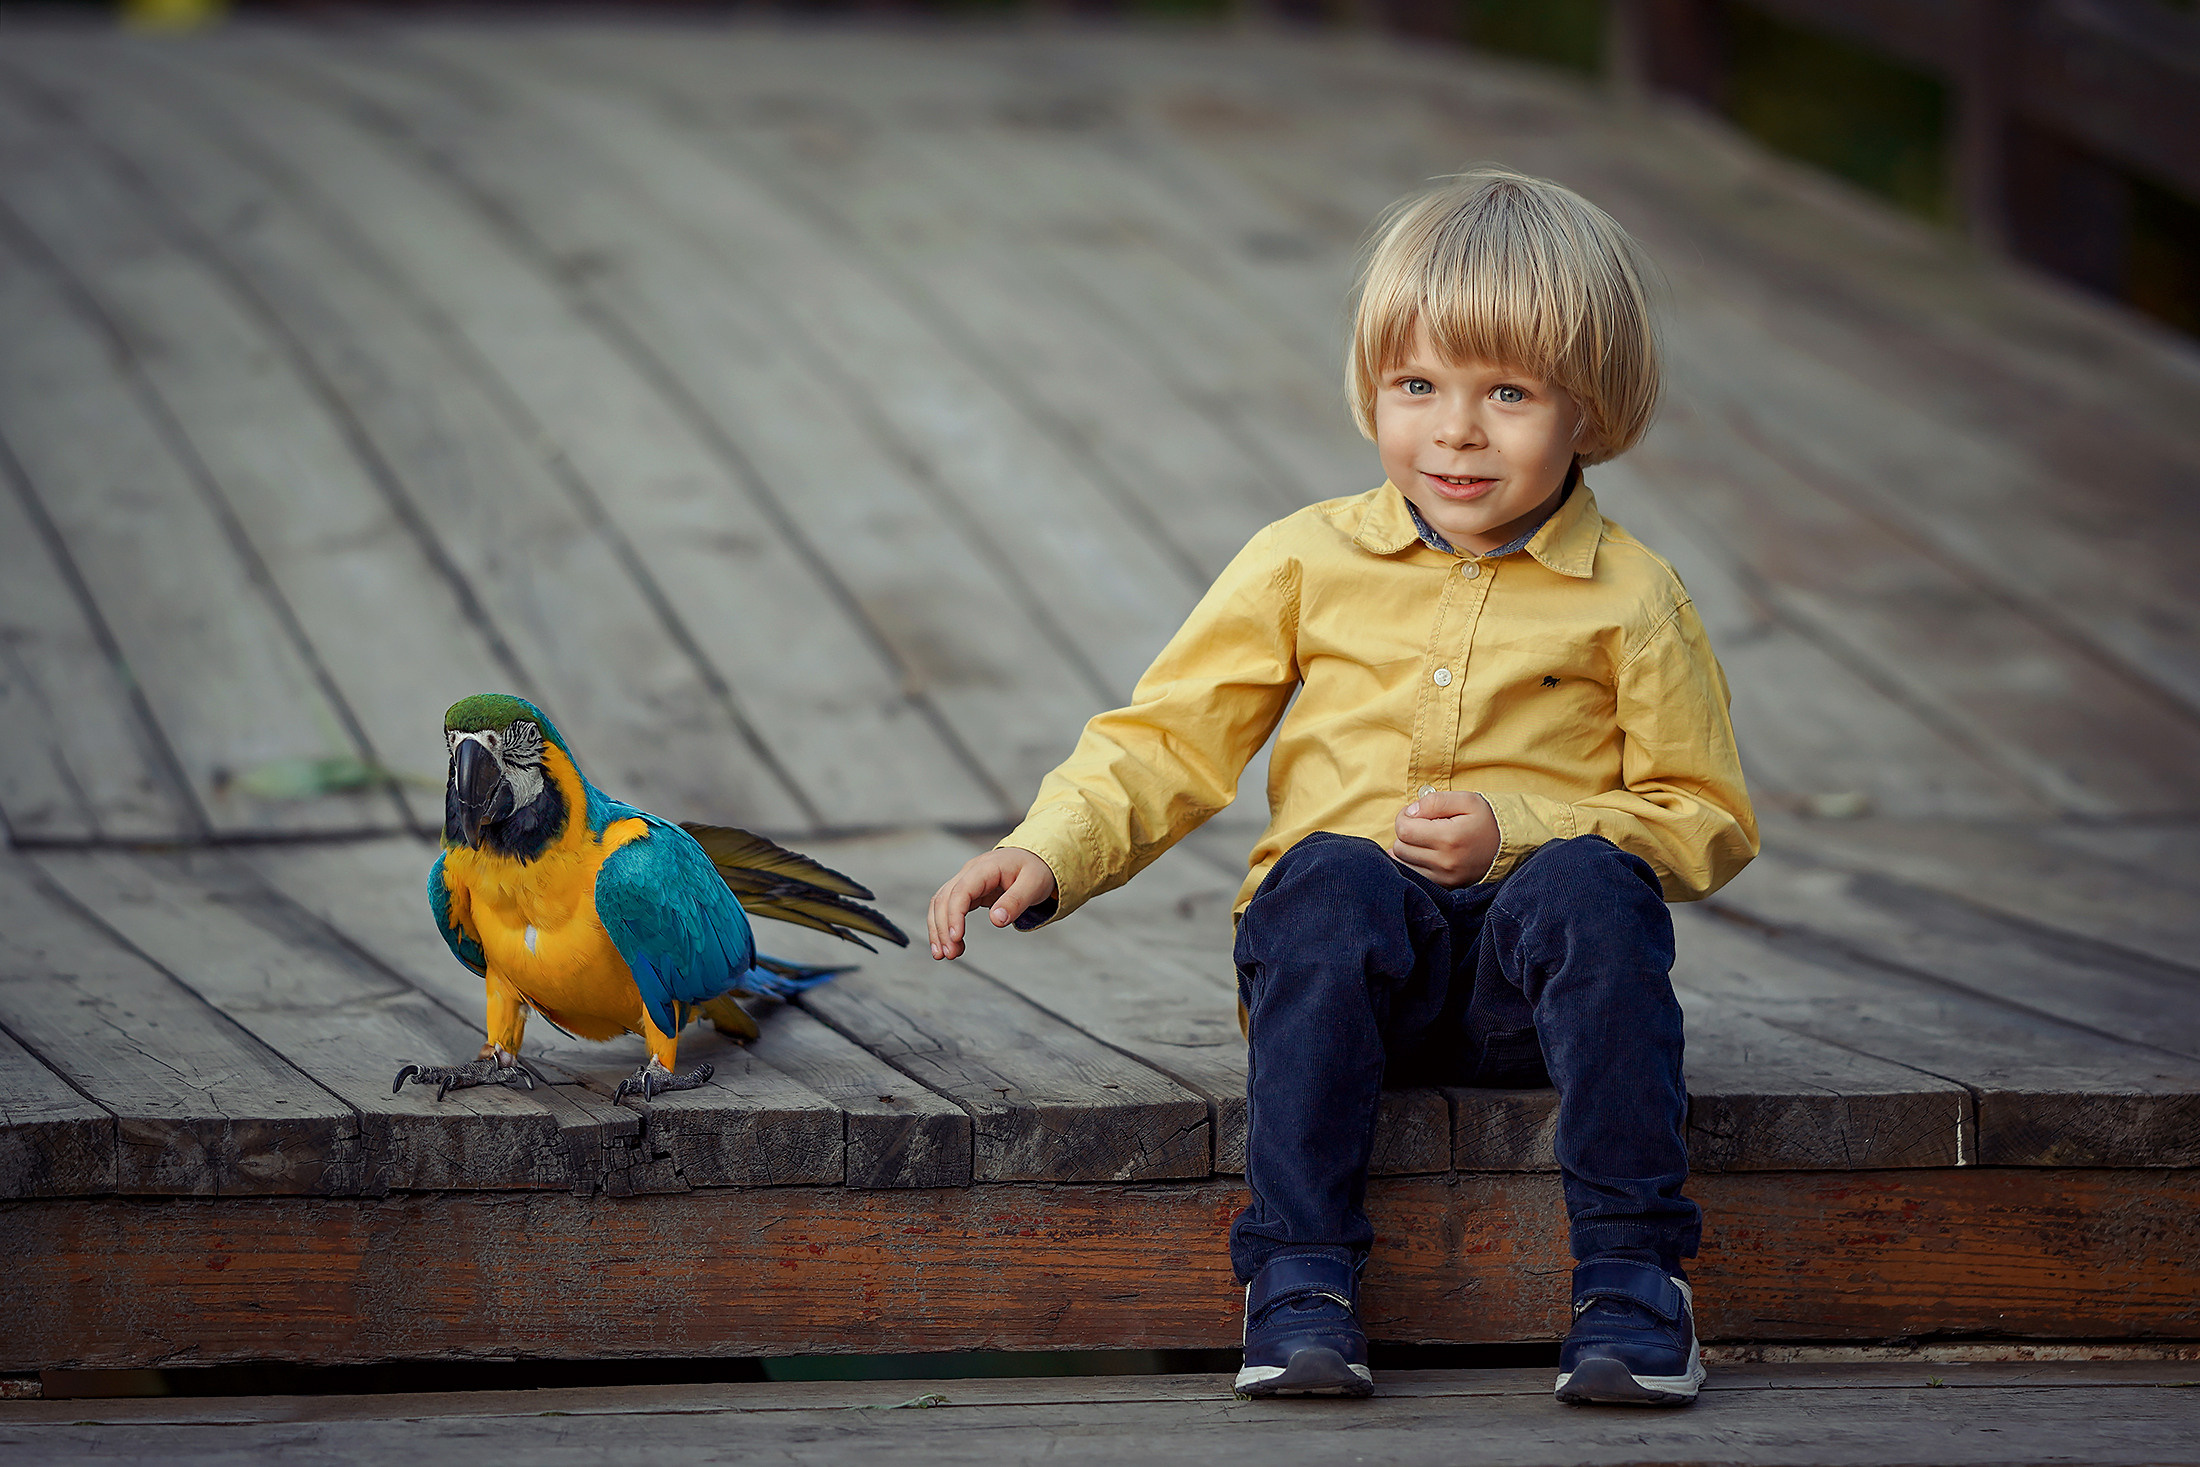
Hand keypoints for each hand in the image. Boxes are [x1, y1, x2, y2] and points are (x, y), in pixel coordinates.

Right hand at [928, 847, 1057, 959]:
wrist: (1035, 859)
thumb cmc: (1035, 869)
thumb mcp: (1033, 884)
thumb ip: (1015, 901)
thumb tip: (996, 920)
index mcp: (986, 867)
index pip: (961, 890)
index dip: (954, 914)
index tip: (956, 937)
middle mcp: (970, 872)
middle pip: (945, 898)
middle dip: (943, 928)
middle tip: (950, 954)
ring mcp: (966, 881)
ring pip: (940, 904)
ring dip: (938, 929)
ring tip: (945, 954)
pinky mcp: (967, 892)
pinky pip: (948, 908)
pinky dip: (945, 926)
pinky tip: (951, 944)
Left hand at [1391, 791, 1499, 887]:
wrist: (1510, 846)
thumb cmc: (1486, 819)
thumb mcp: (1466, 800)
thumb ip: (1435, 801)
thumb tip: (1410, 813)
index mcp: (1449, 838)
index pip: (1404, 829)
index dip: (1404, 816)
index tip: (1416, 813)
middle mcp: (1445, 862)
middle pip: (1401, 848)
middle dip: (1406, 833)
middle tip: (1422, 825)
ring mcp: (1445, 878)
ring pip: (1404, 864)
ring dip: (1408, 850)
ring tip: (1425, 839)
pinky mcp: (1446, 886)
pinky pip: (1415, 877)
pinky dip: (1414, 864)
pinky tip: (1426, 853)